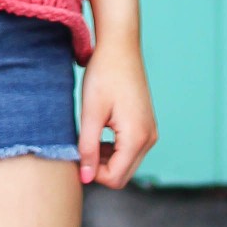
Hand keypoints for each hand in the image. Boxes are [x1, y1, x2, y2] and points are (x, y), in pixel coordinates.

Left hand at [77, 39, 157, 188]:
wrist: (120, 47)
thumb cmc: (104, 75)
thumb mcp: (91, 113)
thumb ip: (88, 148)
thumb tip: (86, 177)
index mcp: (136, 138)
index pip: (115, 178)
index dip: (92, 173)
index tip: (76, 154)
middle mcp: (149, 139)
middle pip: (122, 175)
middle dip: (99, 168)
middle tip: (81, 145)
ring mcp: (150, 132)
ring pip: (126, 164)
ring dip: (105, 159)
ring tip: (88, 136)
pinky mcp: (146, 126)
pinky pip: (130, 150)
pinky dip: (114, 149)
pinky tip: (99, 131)